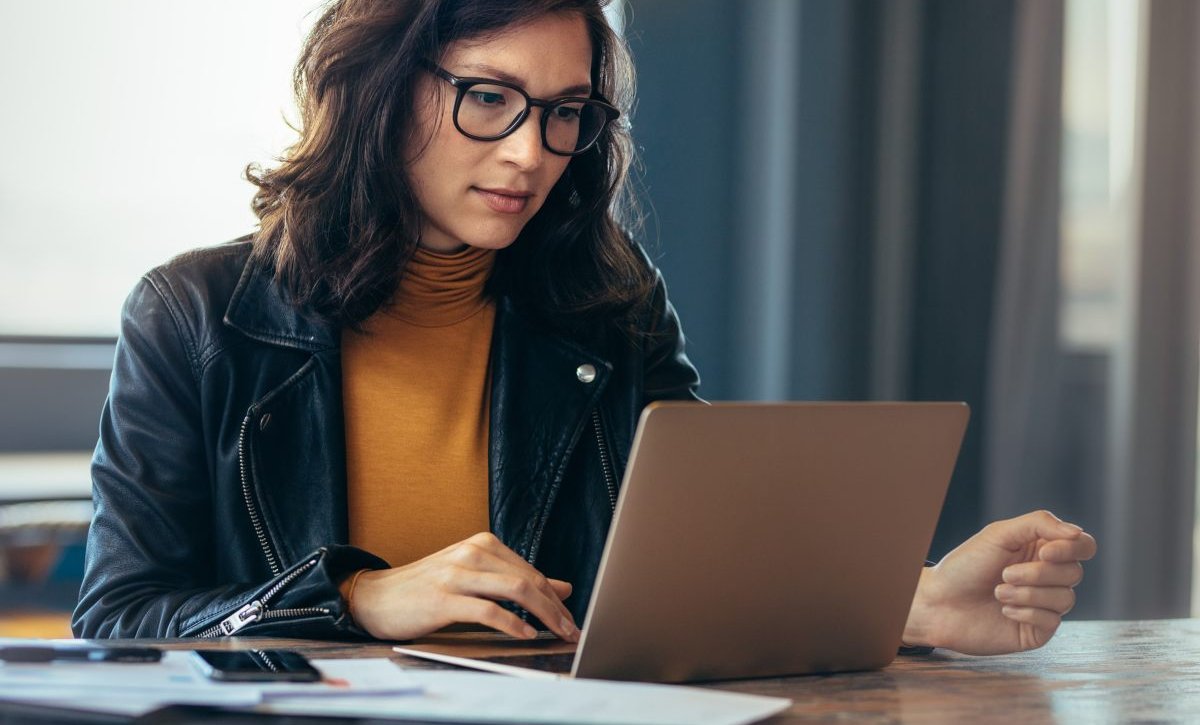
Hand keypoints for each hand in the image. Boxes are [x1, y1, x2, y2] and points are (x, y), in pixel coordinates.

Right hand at [347, 532, 578, 642]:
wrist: (375, 596)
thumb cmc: (426, 589)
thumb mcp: (475, 577)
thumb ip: (515, 580)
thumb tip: (563, 588)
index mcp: (482, 544)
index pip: (531, 571)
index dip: (555, 598)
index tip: (571, 619)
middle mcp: (472, 553)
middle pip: (529, 579)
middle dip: (556, 608)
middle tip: (572, 630)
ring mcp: (457, 574)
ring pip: (515, 590)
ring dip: (543, 615)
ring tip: (557, 633)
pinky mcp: (443, 599)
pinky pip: (488, 610)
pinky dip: (512, 623)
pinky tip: (525, 634)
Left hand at [903, 510, 1096, 654]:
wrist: (938, 602)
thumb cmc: (965, 566)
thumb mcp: (999, 534)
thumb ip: (1039, 524)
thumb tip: (1077, 532)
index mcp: (1041, 550)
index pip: (1082, 546)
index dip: (1072, 549)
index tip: (1044, 552)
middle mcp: (1047, 577)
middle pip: (1074, 572)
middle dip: (1038, 573)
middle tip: (1005, 573)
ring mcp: (1044, 604)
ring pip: (1066, 598)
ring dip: (1028, 593)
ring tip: (998, 591)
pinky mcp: (1037, 630)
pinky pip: (1052, 620)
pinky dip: (1026, 612)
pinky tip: (1004, 610)